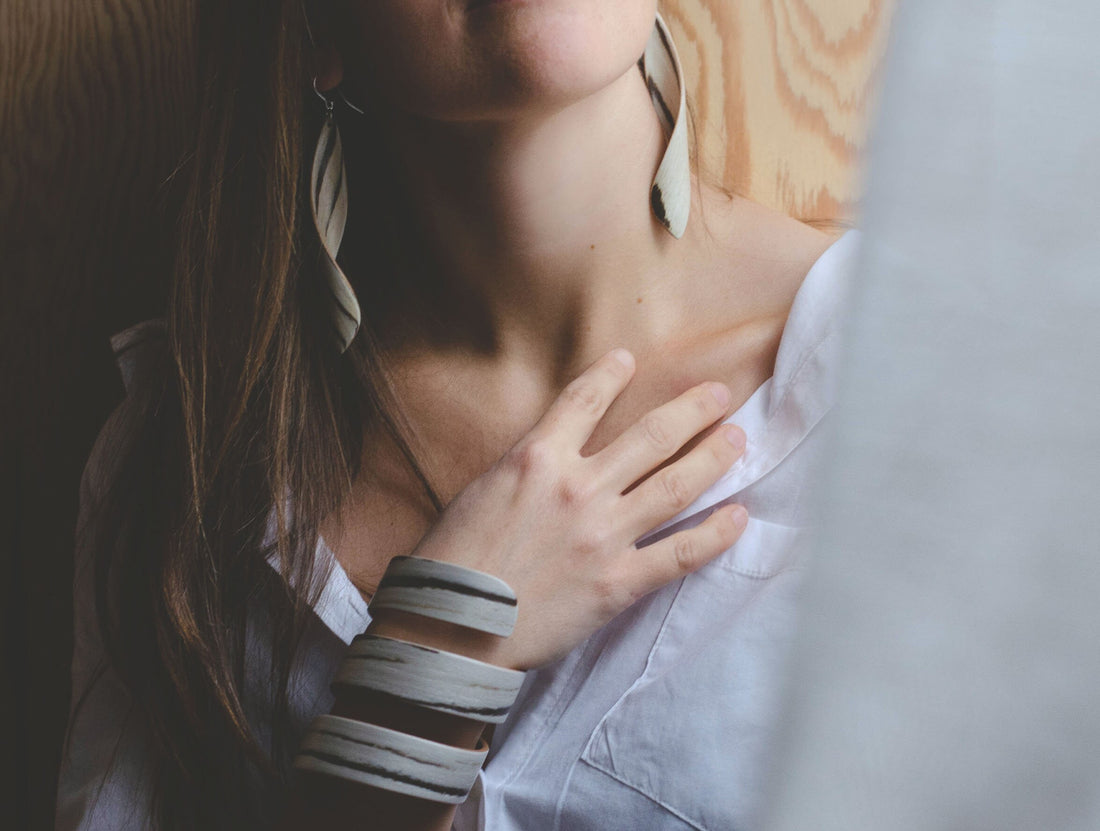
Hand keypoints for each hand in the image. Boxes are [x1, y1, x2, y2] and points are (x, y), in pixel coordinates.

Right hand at [369, 348, 748, 670]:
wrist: (451, 626)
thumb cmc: (453, 559)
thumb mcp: (482, 489)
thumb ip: (526, 466)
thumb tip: (553, 454)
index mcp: (536, 458)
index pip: (583, 400)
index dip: (610, 374)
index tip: (629, 360)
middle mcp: (578, 487)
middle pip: (650, 435)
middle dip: (691, 410)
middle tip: (719, 395)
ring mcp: (603, 534)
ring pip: (675, 484)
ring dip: (713, 457)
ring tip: (738, 438)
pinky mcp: (619, 582)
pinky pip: (681, 553)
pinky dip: (716, 533)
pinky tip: (740, 516)